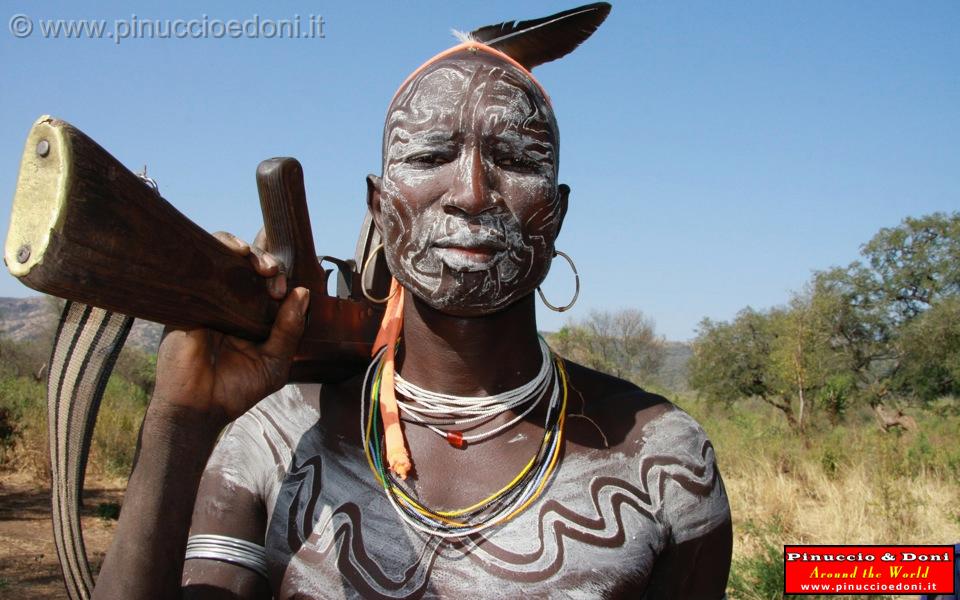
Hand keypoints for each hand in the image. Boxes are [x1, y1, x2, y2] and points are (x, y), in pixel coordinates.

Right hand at [152, 231, 309, 422]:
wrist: (198, 407)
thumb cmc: (236, 390)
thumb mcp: (274, 362)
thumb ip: (289, 330)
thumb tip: (302, 293)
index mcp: (254, 319)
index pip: (270, 285)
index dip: (282, 278)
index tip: (287, 292)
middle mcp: (233, 305)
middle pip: (251, 267)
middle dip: (269, 264)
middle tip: (274, 279)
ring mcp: (210, 299)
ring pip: (228, 257)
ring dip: (250, 252)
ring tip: (262, 267)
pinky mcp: (189, 297)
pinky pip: (202, 262)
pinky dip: (220, 246)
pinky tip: (237, 251)